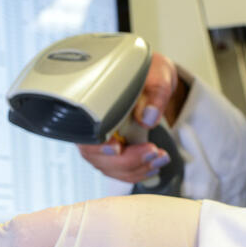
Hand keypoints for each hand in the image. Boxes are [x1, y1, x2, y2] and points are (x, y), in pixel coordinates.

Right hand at [78, 52, 183, 183]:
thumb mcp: (157, 75)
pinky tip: (154, 165)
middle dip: (127, 161)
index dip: (98, 146)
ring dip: (137, 169)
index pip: (85, 133)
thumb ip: (155, 93)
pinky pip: (121, 171)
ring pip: (110, 168)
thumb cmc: (148, 74)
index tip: (117, 148)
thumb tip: (148, 116)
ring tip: (160, 158)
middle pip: (97, 157)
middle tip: (152, 151)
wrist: (153, 81)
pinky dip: (139, 172)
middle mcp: (93, 127)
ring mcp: (103, 143)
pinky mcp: (115, 153)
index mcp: (94, 105)